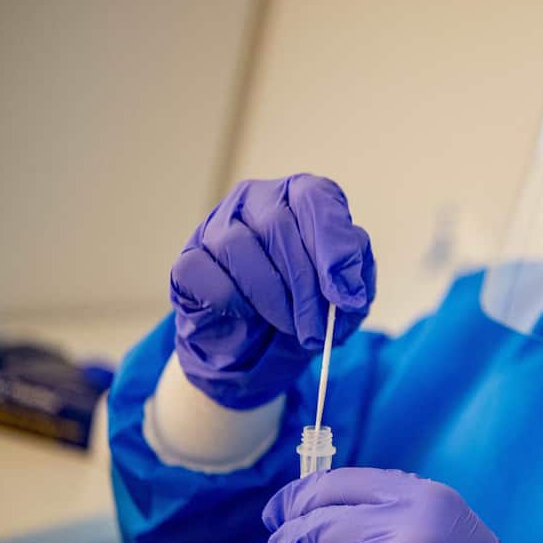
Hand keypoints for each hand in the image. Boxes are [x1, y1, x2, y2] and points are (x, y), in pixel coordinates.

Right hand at [170, 175, 374, 408]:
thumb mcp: (345, 293)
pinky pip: (208, 275)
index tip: (346, 295)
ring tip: (290, 327)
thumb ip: (353, 279)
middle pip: (279, 226)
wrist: (257, 346)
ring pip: (239, 247)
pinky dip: (235, 303)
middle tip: (318, 329)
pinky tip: (250, 317)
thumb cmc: (305, 306)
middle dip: (305, 286)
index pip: (316, 199)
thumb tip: (346, 289)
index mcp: (299, 196)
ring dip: (272, 298)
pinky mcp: (188, 261)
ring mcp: (215, 226)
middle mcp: (255, 200)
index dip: (334, 247)